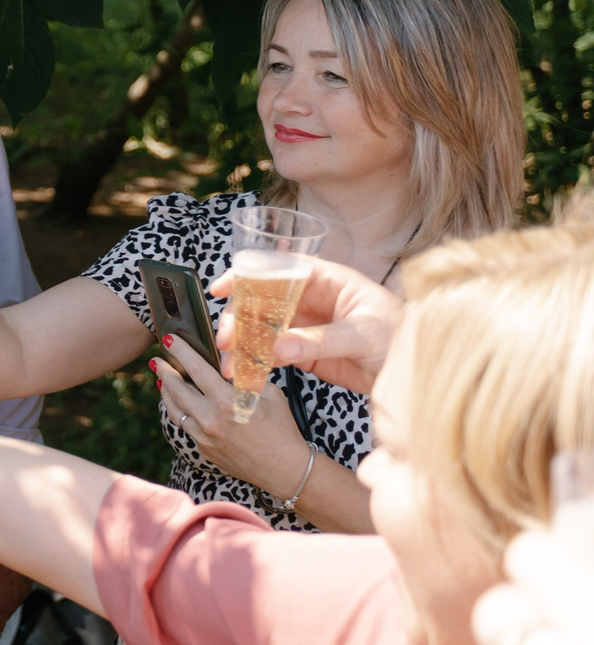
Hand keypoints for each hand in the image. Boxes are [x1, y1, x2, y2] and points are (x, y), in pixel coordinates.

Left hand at [152, 331, 308, 492]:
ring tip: (162, 379)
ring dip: (166, 392)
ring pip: (174, 409)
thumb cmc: (282, 429)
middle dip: (164, 371)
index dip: (181, 351)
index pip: (197, 369)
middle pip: (176, 389)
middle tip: (157, 359)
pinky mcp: (203, 449)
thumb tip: (229, 359)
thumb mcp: (270, 394)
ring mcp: (204, 436)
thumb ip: (246, 376)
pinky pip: (185, 426)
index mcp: (227, 401)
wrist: (284, 469)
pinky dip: (180, 412)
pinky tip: (180, 404)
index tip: (169, 339)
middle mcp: (210, 419)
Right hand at [210, 255, 401, 395]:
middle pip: (263, 300)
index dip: (248, 275)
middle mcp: (312, 300)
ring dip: (242, 345)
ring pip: (262, 329)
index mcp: (328, 281)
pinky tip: (245, 375)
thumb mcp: (364, 335)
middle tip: (227, 340)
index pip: (281, 269)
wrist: (420, 374)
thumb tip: (278, 347)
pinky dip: (255, 364)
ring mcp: (306, 327)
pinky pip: (272, 355)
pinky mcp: (304, 354)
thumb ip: (320, 340)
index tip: (223, 288)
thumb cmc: (403, 338)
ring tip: (230, 365)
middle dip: (239, 318)